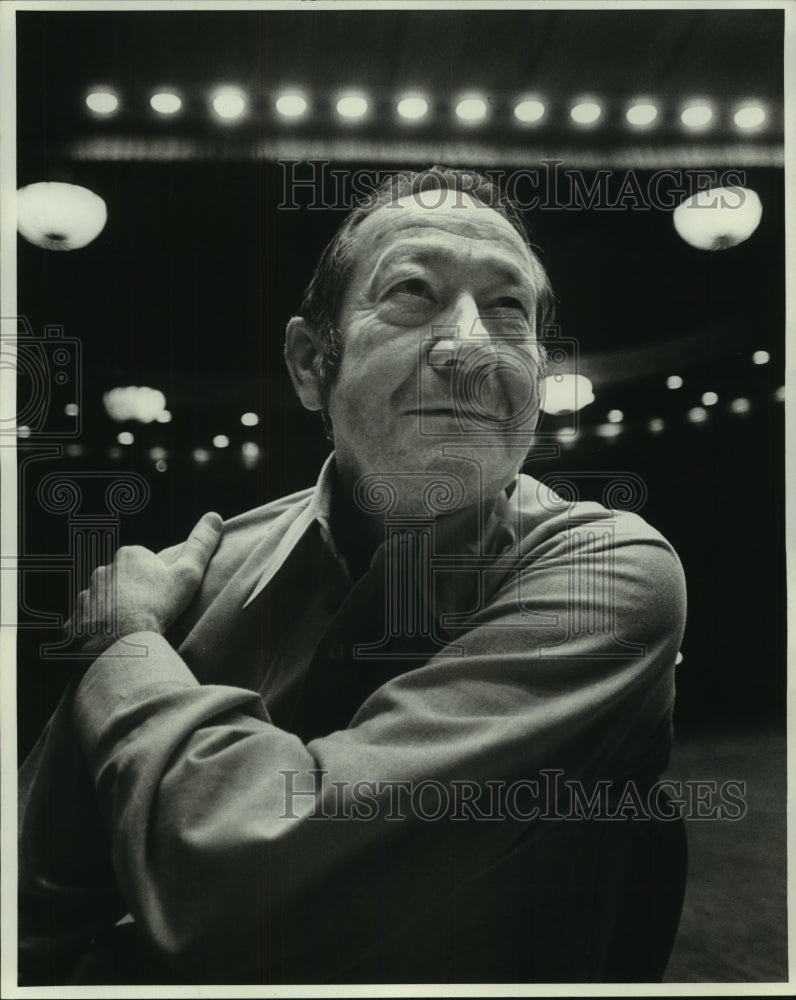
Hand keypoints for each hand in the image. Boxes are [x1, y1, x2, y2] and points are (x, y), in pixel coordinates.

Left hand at [68, 512, 222, 656]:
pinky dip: (99, 628)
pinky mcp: (77, 618)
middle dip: (136, 592)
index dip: (159, 578)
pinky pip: (89, 621)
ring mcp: (87, 594)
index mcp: (129, 556)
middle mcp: (104, 570)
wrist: (122, 642)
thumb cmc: (157, 606)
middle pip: (125, 579)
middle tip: (152, 612)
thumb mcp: (188, 574)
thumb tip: (214, 516)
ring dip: (116, 609)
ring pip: (106, 599)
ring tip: (132, 628)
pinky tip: (112, 639)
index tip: (166, 595)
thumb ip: (200, 545)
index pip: (146, 561)